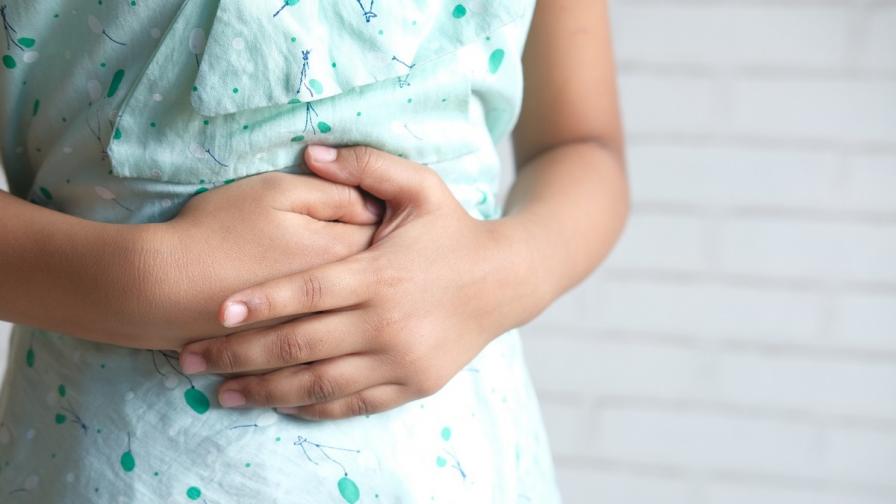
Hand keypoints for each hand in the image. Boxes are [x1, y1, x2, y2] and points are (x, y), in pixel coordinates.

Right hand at [128, 170, 381, 349]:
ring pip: (359, 322)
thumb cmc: (219, 229)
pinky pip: (333, 355)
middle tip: (381, 252)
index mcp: (342, 252)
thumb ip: (333, 191)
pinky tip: (336, 333)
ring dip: (365, 307)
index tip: (385, 210)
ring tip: (361, 294)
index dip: (388, 219)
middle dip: (385, 266)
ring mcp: (319, 332)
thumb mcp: (276, 191)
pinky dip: (339, 344)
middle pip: (381, 282)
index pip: (387, 233)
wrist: (163, 287)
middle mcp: (341, 300)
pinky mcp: (295, 356)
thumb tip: (372, 203)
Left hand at [179, 145, 531, 419]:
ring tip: (220, 393)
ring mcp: (400, 359)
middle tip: (190, 358)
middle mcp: (387, 323)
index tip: (216, 313)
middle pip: (300, 344)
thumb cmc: (454, 232)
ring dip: (264, 390)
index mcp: (380, 274)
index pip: (307, 292)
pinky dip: (312, 405)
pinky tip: (278, 402)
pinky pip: (352, 403)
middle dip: (239, 355)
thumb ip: (367, 165)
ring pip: (319, 383)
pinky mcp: (412, 383)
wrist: (506, 281)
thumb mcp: (421, 186)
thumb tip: (312, 150)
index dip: (259, 303)